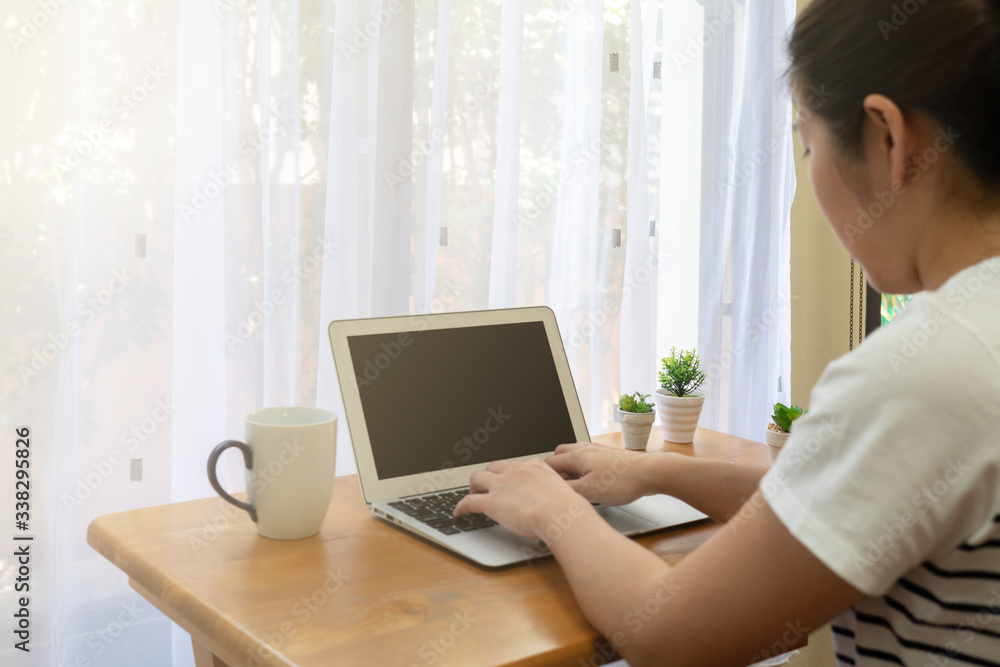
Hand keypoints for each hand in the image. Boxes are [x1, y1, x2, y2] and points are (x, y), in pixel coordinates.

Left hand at [453, 459, 586, 539]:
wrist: (559, 512)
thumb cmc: (567, 507)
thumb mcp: (562, 491)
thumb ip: (554, 493)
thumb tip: (558, 502)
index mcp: (533, 467)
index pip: (514, 466)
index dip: (508, 475)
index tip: (508, 482)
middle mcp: (514, 471)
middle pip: (492, 467)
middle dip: (488, 477)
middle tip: (488, 487)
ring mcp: (501, 485)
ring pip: (477, 478)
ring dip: (473, 487)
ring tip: (472, 495)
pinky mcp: (491, 502)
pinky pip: (469, 501)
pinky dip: (461, 507)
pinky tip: (459, 513)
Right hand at [545, 442, 652, 505]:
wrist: (649, 472)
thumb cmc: (623, 481)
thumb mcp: (590, 492)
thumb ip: (568, 490)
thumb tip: (552, 492)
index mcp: (577, 456)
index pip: (549, 463)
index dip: (544, 477)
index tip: (543, 488)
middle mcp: (585, 449)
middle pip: (560, 454)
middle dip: (555, 469)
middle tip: (560, 486)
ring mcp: (598, 450)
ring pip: (575, 454)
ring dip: (570, 467)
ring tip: (575, 483)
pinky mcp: (608, 454)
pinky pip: (588, 456)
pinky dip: (584, 466)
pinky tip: (592, 479)